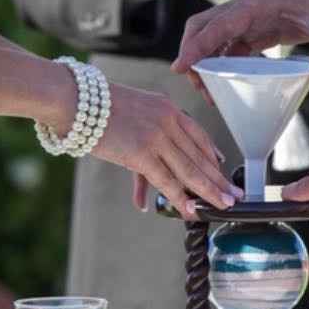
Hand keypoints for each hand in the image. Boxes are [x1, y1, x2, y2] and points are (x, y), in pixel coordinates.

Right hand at [90, 84, 242, 217]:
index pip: (199, 135)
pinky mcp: (142, 153)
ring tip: (222, 206)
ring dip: (209, 192)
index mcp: (168, 108)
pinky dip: (180, 198)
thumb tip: (147, 161)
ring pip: (190, 170)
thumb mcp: (134, 111)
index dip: (214, 155)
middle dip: (219, 179)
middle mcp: (168, 121)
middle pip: (201, 155)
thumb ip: (147, 135)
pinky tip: (191, 210)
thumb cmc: (97, 106)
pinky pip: (168, 181)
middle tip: (234, 195)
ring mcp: (157, 137)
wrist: (74, 98)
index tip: (223, 168)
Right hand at [172, 0, 308, 95]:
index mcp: (262, 1)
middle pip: (205, 26)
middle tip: (196, 86)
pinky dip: (225, 63)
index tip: (181, 68)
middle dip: (193, 54)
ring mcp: (254, 16)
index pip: (219, 24)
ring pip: (216, 36)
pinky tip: (229, 84)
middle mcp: (251, 6)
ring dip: (207, 62)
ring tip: (211, 94)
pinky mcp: (262, 26)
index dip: (197, 46)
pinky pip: (233, 44)